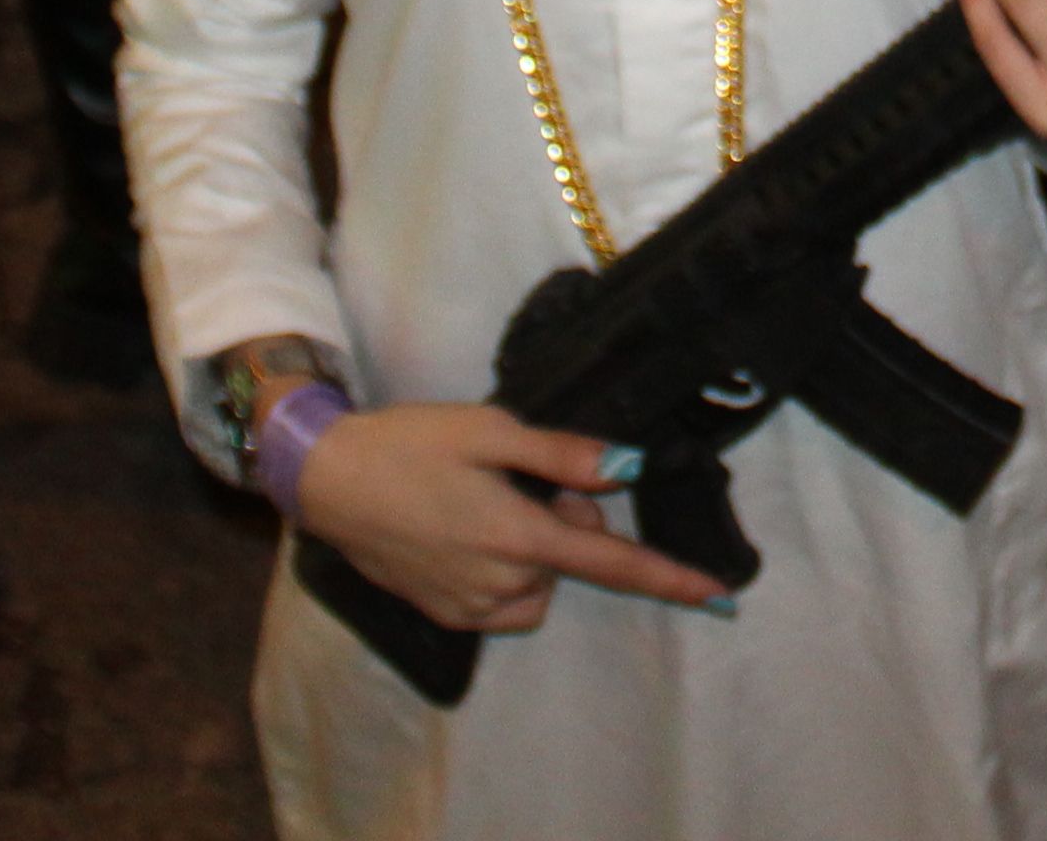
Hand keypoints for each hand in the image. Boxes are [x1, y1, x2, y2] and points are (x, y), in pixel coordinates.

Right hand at [286, 403, 728, 631]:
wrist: (329, 479)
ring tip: (486, 503)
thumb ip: (563, 456)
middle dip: (566, 521)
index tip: (718, 594)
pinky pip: (504, 603)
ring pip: (538, 585)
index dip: (669, 578)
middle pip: (570, 559)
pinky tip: (466, 534)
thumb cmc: (411, 444)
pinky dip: (505, 574)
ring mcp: (469, 606)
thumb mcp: (491, 432)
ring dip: (534, 551)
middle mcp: (500, 582)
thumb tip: (626, 470)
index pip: (612, 563)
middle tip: (521, 478)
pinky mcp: (445, 615)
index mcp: (518, 535)